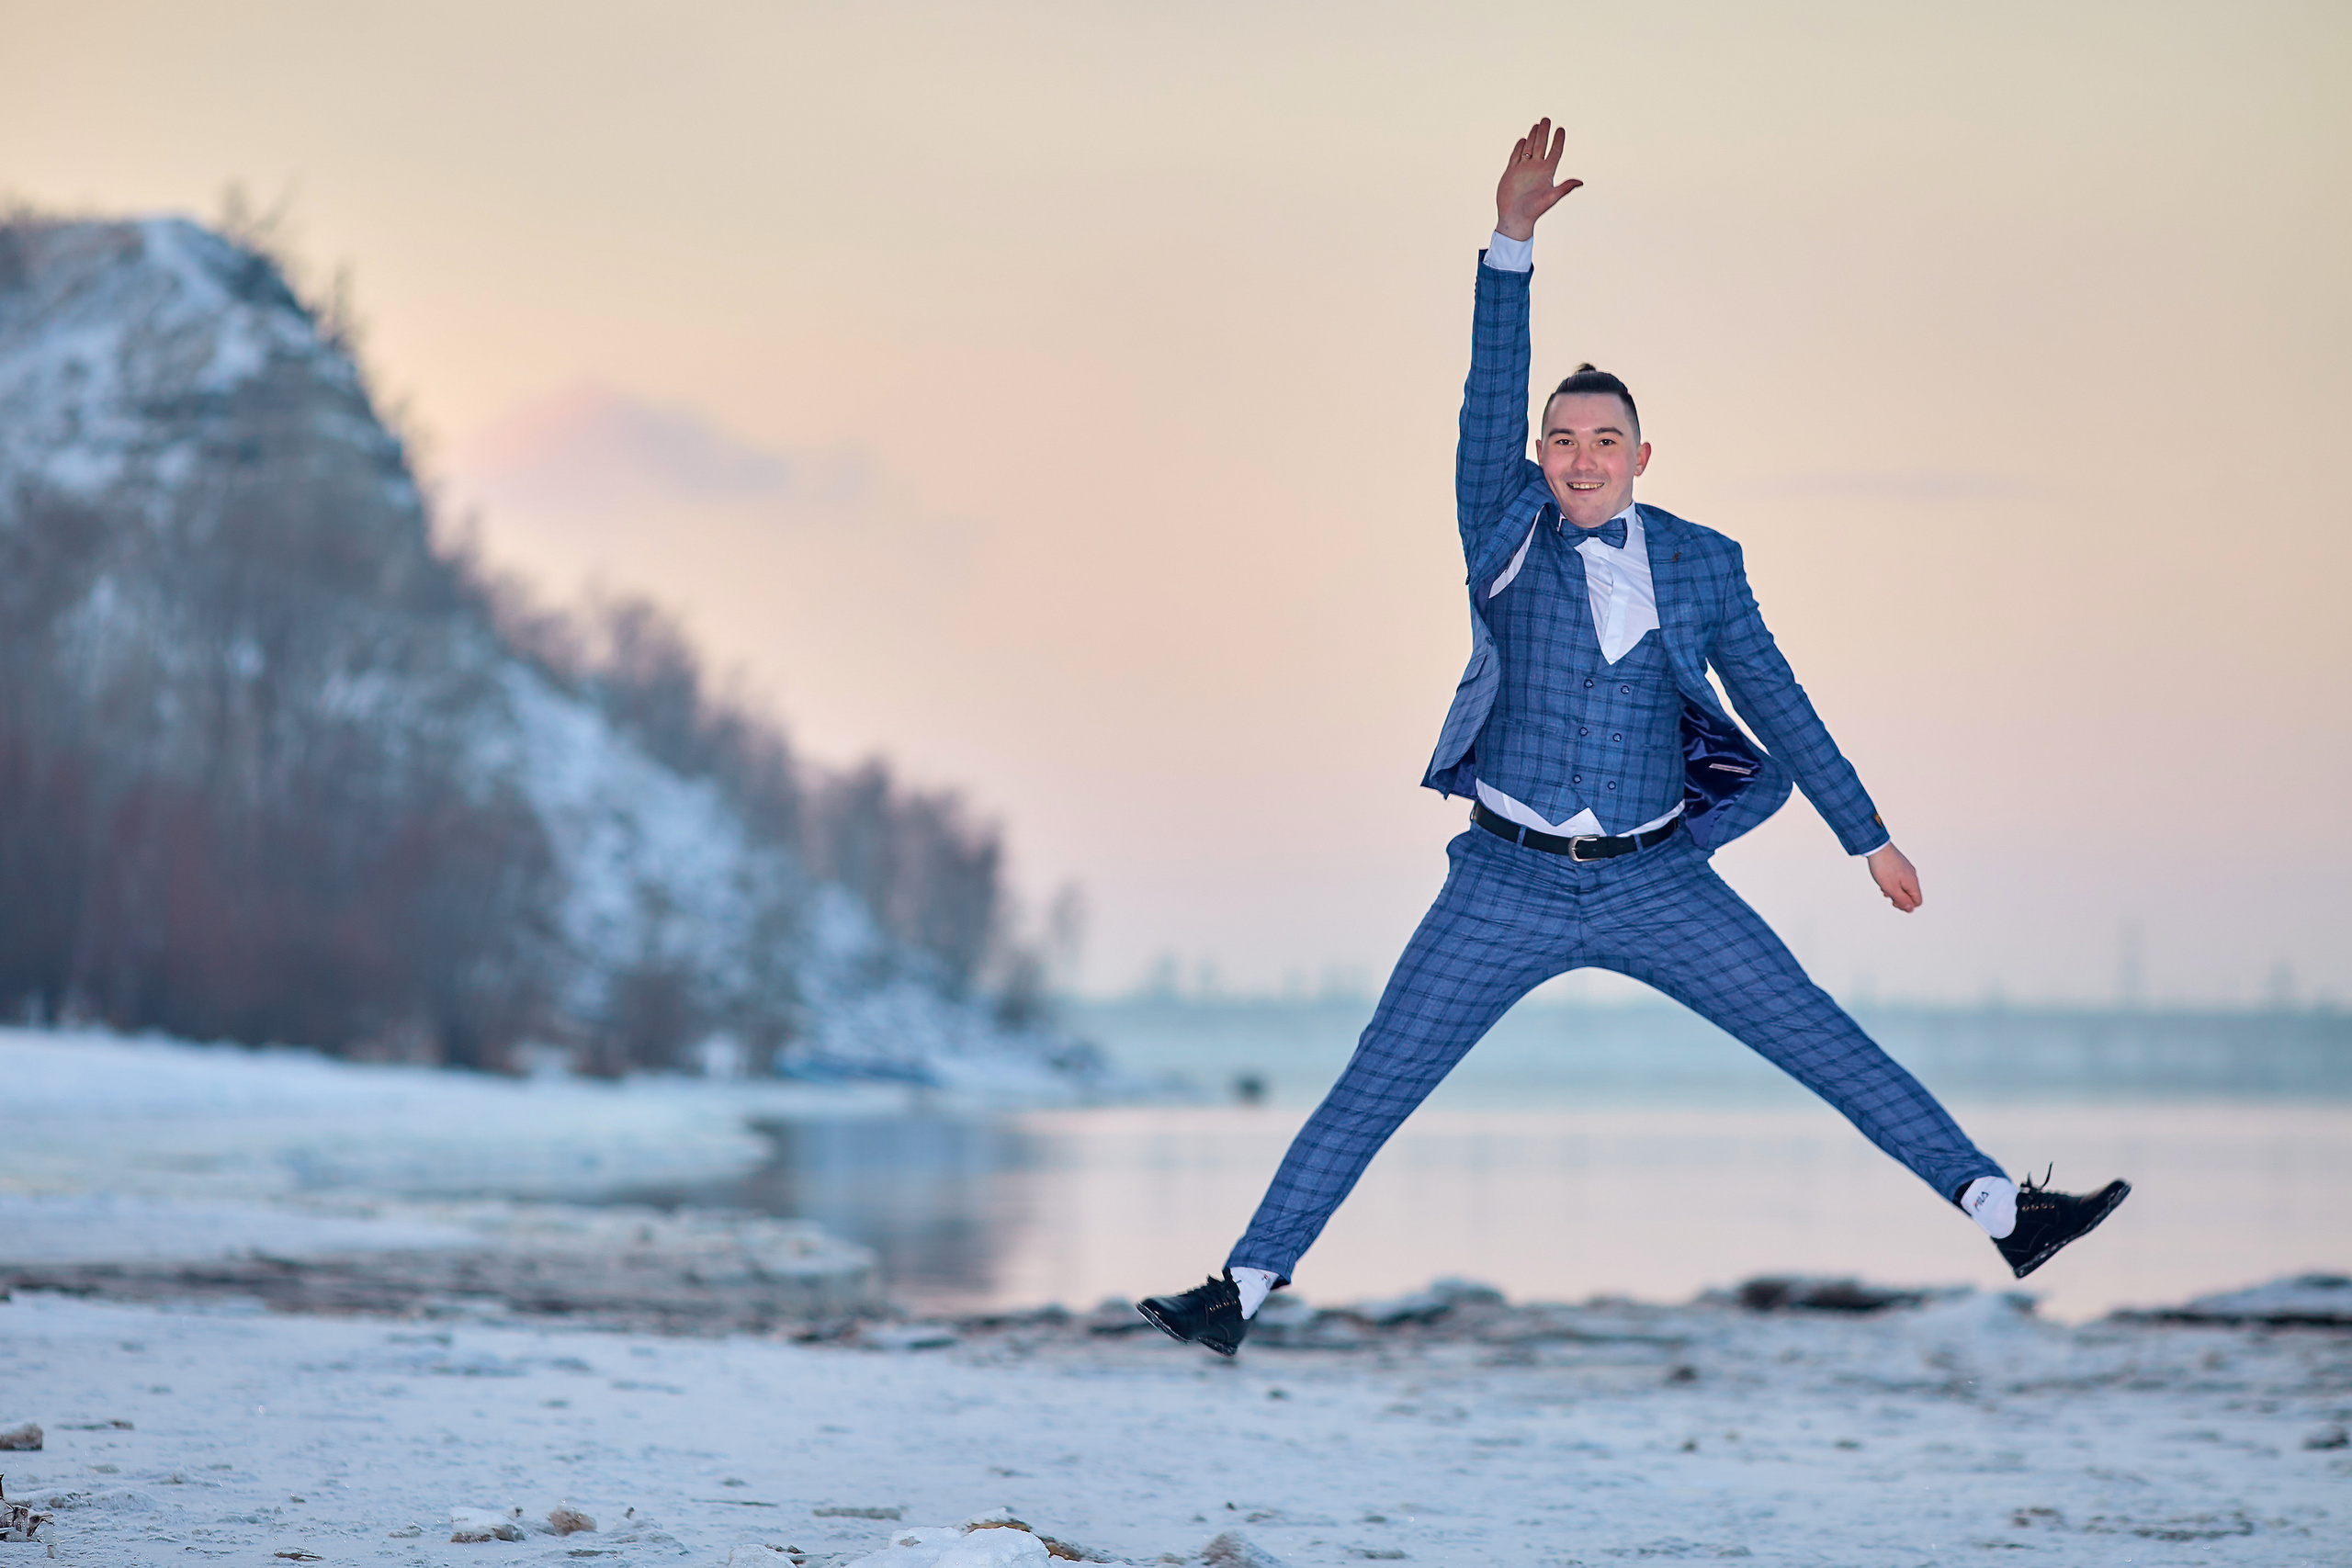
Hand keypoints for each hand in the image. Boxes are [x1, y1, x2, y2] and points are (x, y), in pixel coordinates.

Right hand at [1495, 117, 1582, 240]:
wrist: (1514, 218)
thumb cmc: (1533, 211)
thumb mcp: (1551, 198)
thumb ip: (1564, 188)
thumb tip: (1580, 182)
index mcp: (1547, 173)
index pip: (1555, 152)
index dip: (1558, 141)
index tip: (1561, 129)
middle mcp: (1536, 169)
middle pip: (1542, 146)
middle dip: (1544, 133)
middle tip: (1547, 119)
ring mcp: (1523, 170)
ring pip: (1529, 148)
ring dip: (1533, 137)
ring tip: (1537, 125)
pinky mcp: (1511, 173)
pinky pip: (1516, 156)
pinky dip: (1519, 147)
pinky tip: (1523, 139)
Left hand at [1867, 842, 1921, 912]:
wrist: (1877, 847)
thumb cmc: (1883, 867)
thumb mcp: (1891, 888)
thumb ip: (1901, 900)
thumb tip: (1910, 909)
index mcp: (1912, 882)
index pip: (1917, 901)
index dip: (1907, 905)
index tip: (1894, 902)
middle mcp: (1912, 875)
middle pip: (1910, 894)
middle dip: (1899, 897)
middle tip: (1888, 894)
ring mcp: (1907, 869)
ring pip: (1903, 886)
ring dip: (1893, 889)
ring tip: (1883, 886)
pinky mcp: (1900, 864)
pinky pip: (1899, 878)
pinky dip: (1892, 881)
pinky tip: (1883, 879)